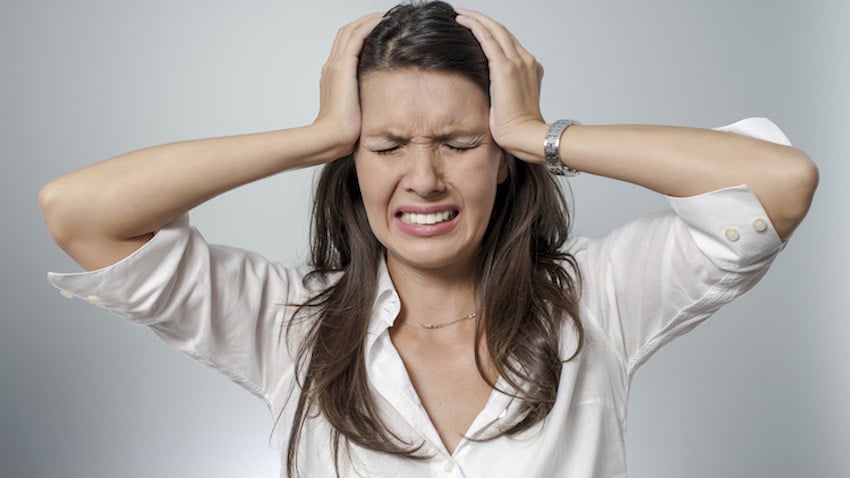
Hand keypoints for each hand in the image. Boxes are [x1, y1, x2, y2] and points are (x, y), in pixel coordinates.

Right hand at [313, 12, 383, 157]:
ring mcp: (336, 65)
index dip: (360, 35)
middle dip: (365, 22)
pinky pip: (357, 36)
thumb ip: (362, 102)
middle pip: (346, 33)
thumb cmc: (343, 133)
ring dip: (369, 20)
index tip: (379, 31)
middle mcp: (332, 67)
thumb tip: (377, 105)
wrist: (330, 138)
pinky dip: (370, 25)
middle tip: (385, 17)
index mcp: (333, 77)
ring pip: (352, 30)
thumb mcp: (355, 112)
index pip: (345, 46)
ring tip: (387, 15)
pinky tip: (384, 21)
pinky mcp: (343, 66)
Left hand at [455, 8, 546, 162]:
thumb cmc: (517, 129)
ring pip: (494, 29)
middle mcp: (526, 60)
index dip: (491, 32)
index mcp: (529, 68)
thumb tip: (487, 91)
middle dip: (482, 19)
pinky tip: (462, 21)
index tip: (476, 28)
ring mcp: (517, 62)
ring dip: (476, 18)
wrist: (525, 136)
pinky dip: (474, 26)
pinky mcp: (505, 68)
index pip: (508, 42)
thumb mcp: (510, 104)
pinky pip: (487, 38)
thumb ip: (502, 91)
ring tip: (460, 13)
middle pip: (502, 31)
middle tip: (464, 14)